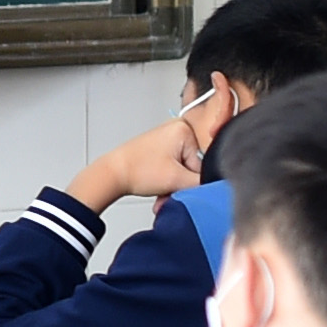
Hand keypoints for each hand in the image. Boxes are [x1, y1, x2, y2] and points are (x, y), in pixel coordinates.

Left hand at [68, 112, 208, 209]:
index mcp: (184, 129)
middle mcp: (176, 129)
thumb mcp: (178, 180)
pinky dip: (166, 183)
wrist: (110, 176)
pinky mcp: (158, 149)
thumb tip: (217, 187)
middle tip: (168, 195)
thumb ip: (202, 184)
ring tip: (161, 196)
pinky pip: (171, 169)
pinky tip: (158, 193)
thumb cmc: (136, 171)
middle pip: (191, 168)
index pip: (202, 164)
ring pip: (180, 171)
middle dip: (180, 186)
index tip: (181, 190)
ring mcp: (166, 139)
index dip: (192, 182)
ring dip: (173, 188)